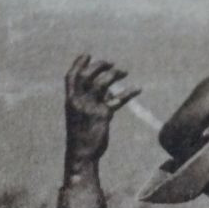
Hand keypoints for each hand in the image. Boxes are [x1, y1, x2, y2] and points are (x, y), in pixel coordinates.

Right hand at [65, 55, 141, 169]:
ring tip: (124, 72)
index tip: (87, 54)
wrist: (82, 153)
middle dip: (99, 66)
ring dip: (113, 74)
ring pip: (101, 84)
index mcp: (69, 100)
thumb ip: (93, 100)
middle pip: (87, 75)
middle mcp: (78, 101)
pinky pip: (117, 100)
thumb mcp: (82, 115)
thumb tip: (110, 91)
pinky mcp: (103, 115)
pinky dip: (129, 93)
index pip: (71, 77)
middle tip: (111, 63)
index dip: (78, 63)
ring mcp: (90, 107)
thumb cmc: (82, 135)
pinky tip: (138, 88)